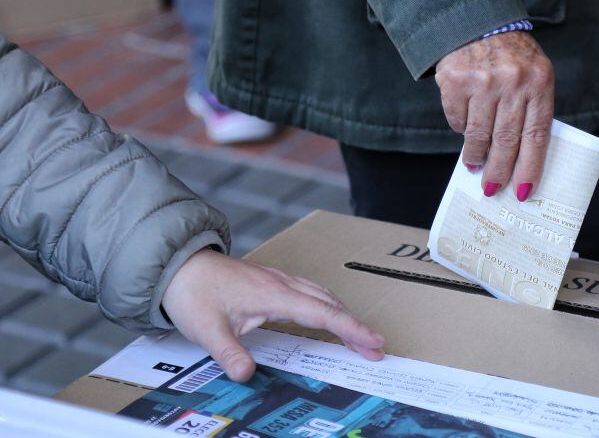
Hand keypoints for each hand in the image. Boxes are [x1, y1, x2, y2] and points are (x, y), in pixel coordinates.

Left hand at [162, 250, 384, 381]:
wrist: (180, 264)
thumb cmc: (194, 292)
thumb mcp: (207, 329)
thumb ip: (229, 353)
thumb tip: (247, 375)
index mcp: (274, 294)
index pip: (323, 314)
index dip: (351, 329)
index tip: (372, 342)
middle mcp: (283, 284)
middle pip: (331, 303)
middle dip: (356, 326)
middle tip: (376, 348)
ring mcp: (279, 280)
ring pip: (323, 295)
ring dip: (344, 315)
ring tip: (359, 337)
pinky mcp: (273, 281)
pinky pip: (311, 291)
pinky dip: (328, 305)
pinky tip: (328, 314)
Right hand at [435, 31, 554, 201]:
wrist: (480, 20)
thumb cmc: (513, 56)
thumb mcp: (535, 76)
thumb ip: (531, 110)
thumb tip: (519, 159)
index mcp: (539, 84)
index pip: (536, 136)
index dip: (529, 168)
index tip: (522, 191)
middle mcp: (512, 82)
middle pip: (506, 141)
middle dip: (498, 171)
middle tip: (492, 188)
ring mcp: (483, 81)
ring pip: (478, 135)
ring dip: (475, 156)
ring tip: (474, 164)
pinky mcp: (456, 79)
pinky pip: (457, 119)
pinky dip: (461, 128)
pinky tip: (465, 127)